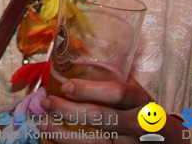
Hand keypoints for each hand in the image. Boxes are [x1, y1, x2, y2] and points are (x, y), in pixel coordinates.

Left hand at [40, 77, 185, 143]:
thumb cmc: (148, 115)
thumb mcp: (140, 95)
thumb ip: (117, 79)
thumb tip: (81, 56)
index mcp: (142, 102)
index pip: (119, 94)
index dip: (91, 90)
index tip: (66, 86)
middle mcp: (138, 126)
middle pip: (102, 118)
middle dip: (69, 111)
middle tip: (47, 103)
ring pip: (94, 143)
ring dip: (63, 134)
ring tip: (42, 123)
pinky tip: (55, 139)